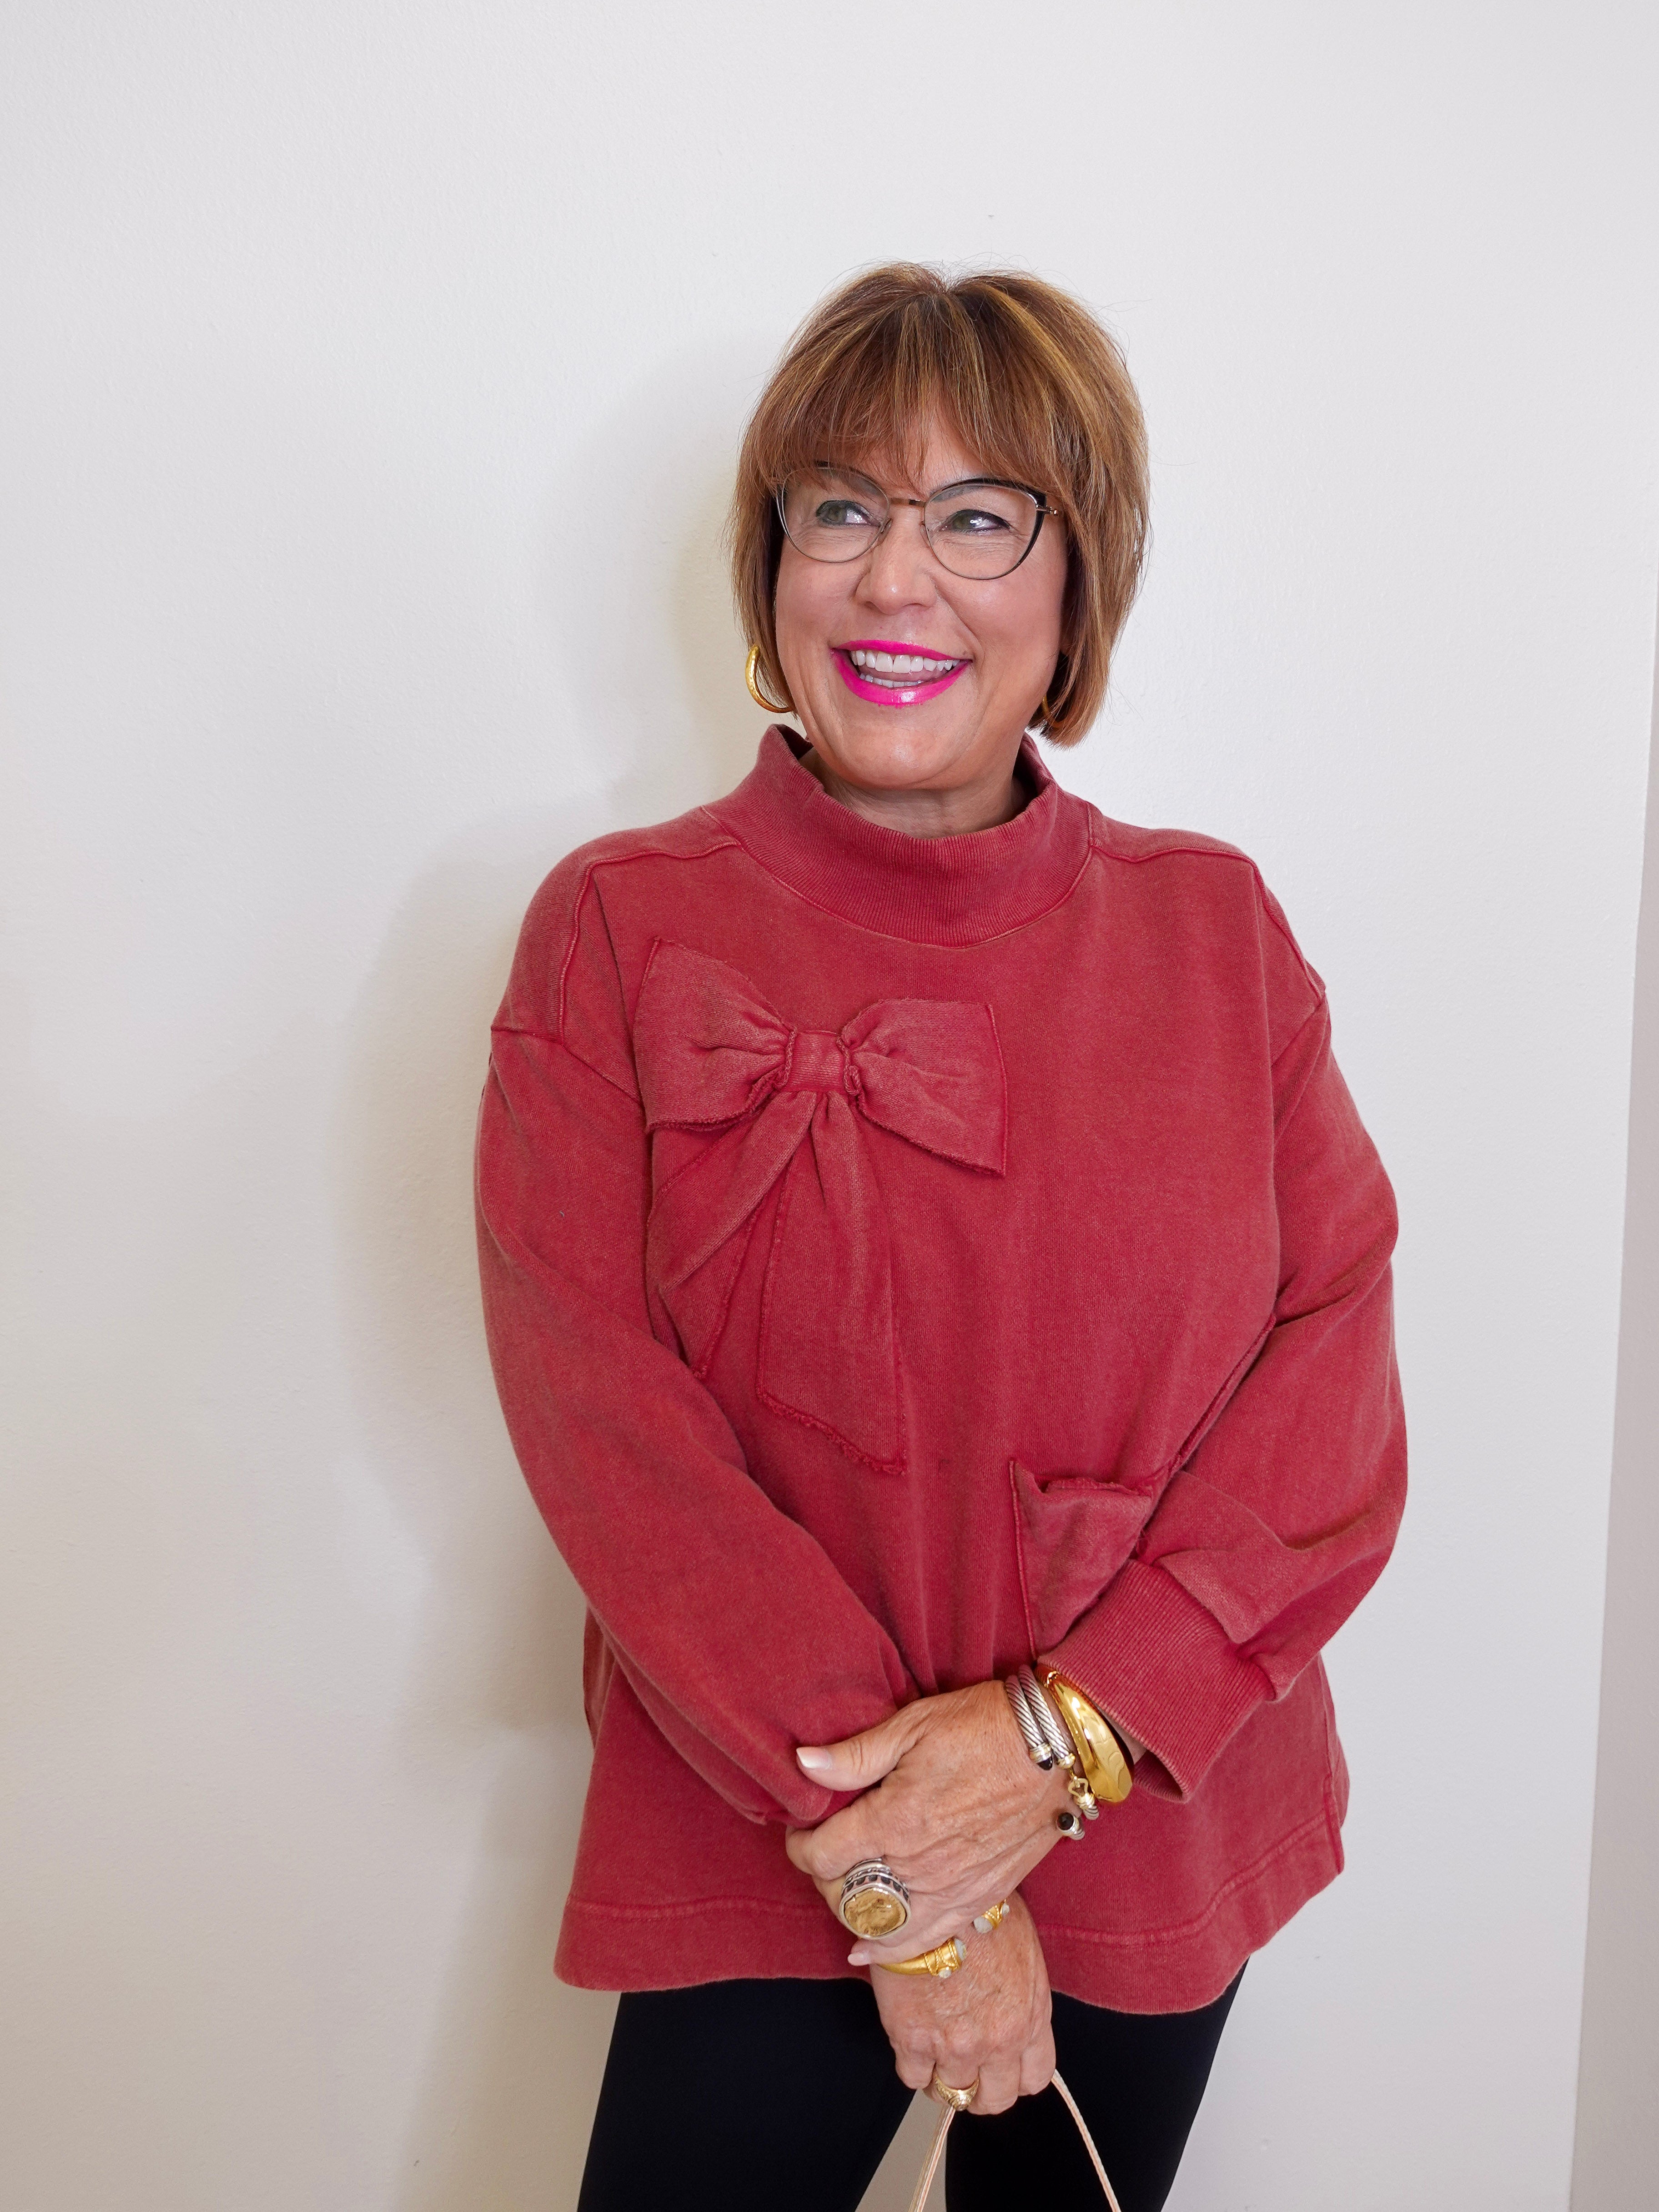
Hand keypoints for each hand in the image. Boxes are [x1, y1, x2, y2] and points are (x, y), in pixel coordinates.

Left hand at [784, 1680, 1071, 1964]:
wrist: (1056, 1746)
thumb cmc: (983, 1725)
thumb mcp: (912, 1725)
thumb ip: (854, 1755)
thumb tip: (802, 1764)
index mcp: (895, 1820)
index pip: (823, 1856)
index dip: (800, 1845)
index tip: (800, 1832)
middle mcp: (920, 1865)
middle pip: (846, 1895)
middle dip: (823, 1879)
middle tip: (822, 1855)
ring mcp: (952, 1888)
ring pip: (882, 1927)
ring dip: (854, 1914)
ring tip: (844, 1895)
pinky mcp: (980, 1897)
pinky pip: (928, 1940)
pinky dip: (893, 1950)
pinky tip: (870, 1950)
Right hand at [869, 1892, 1053, 2113]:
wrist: (932, 1894)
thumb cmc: (978, 1911)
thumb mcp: (1023, 1953)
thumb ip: (1024, 1996)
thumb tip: (1012, 2012)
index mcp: (1031, 2017)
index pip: (1034, 2078)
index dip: (1014, 2078)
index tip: (1000, 2069)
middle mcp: (999, 2040)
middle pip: (994, 2099)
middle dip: (980, 2090)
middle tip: (965, 2071)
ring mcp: (956, 2044)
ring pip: (952, 2094)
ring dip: (943, 2079)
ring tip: (935, 2054)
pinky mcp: (914, 2039)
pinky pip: (913, 2077)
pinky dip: (913, 2066)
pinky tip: (911, 2041)